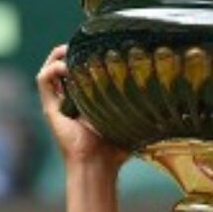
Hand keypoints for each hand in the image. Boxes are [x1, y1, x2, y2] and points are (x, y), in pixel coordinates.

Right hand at [35, 44, 128, 169]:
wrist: (97, 165)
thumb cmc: (116, 149)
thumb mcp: (130, 120)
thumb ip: (140, 107)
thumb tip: (169, 98)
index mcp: (87, 101)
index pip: (81, 72)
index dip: (86, 56)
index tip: (100, 46)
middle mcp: (70, 100)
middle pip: (62, 66)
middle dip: (70, 51)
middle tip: (84, 45)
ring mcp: (58, 103)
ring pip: (49, 69)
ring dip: (58, 55)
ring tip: (71, 50)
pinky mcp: (50, 107)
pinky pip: (43, 80)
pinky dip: (52, 68)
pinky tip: (66, 68)